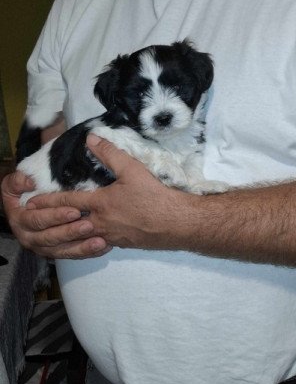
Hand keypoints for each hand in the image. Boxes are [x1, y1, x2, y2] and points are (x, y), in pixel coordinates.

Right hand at [1, 170, 107, 257]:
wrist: (25, 207)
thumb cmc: (22, 193)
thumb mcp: (14, 184)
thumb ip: (18, 182)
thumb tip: (30, 182)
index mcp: (21, 221)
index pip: (37, 221)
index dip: (55, 216)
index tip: (74, 211)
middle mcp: (30, 238)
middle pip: (51, 238)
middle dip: (71, 232)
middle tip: (89, 225)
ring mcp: (45, 248)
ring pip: (64, 251)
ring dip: (83, 247)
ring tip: (100, 241)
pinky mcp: (58, 252)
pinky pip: (74, 255)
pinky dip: (90, 252)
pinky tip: (104, 246)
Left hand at [29, 134, 193, 252]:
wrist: (175, 224)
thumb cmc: (153, 196)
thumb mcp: (132, 170)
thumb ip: (109, 153)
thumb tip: (91, 139)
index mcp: (100, 204)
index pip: (68, 201)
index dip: (49, 200)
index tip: (33, 203)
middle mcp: (100, 223)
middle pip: (70, 224)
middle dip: (53, 222)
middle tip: (38, 222)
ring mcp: (110, 237)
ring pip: (84, 236)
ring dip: (70, 233)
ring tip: (61, 230)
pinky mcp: (122, 245)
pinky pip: (100, 242)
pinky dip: (90, 239)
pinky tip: (93, 236)